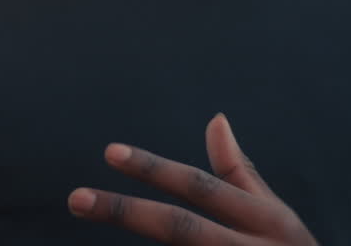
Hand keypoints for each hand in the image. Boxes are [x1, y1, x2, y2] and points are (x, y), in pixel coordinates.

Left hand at [68, 113, 317, 244]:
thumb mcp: (274, 215)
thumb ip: (239, 173)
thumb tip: (215, 119)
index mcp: (265, 221)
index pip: (201, 188)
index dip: (155, 170)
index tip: (110, 152)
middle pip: (180, 229)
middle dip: (125, 212)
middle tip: (76, 199)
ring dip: (134, 231)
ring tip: (87, 214)